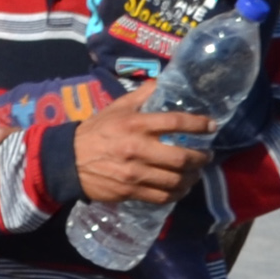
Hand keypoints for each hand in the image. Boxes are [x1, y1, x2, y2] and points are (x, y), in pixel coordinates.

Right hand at [70, 95, 211, 205]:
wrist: (68, 161)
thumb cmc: (95, 132)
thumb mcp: (116, 108)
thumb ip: (141, 96)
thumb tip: (162, 82)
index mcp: (135, 124)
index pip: (175, 123)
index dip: (198, 124)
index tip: (211, 126)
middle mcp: (138, 149)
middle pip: (181, 157)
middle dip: (200, 158)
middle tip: (207, 156)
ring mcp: (135, 173)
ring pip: (174, 180)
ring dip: (191, 178)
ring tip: (196, 174)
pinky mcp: (130, 191)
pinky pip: (161, 196)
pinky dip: (176, 194)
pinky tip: (181, 189)